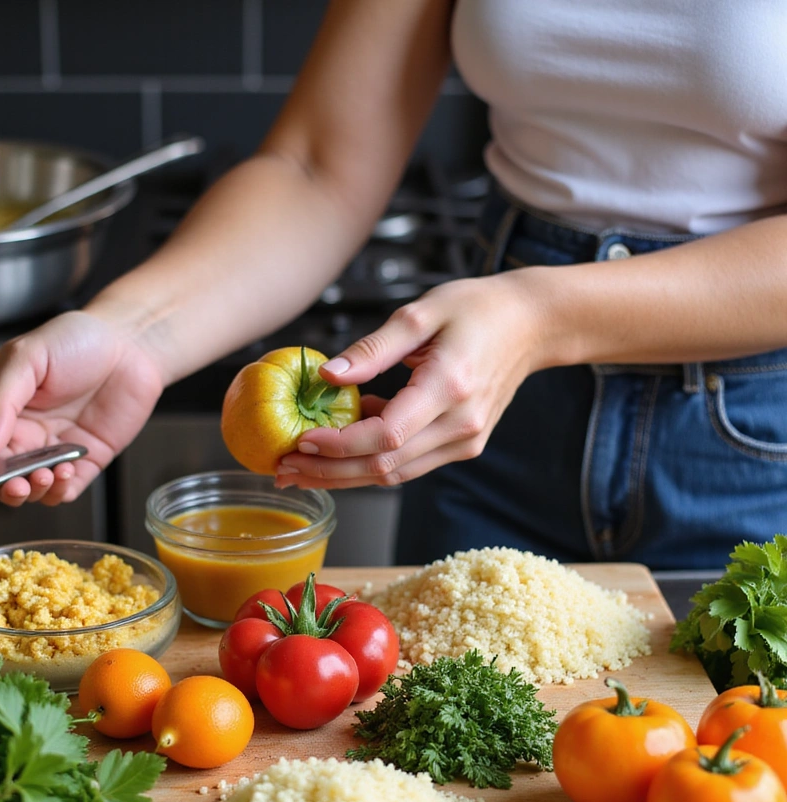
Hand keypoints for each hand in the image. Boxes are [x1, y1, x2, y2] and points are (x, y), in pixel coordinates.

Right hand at [0, 310, 165, 505]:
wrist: (130, 345)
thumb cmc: (76, 339)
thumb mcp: (26, 358)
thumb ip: (0, 401)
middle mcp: (24, 431)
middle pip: (2, 476)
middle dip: (7, 487)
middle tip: (19, 485)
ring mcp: (54, 448)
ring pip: (33, 488)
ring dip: (36, 491)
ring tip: (46, 475)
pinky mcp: (84, 459)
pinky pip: (67, 489)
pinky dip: (62, 491)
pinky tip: (66, 472)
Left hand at [275, 272, 549, 488]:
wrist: (532, 325)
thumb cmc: (478, 309)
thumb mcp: (422, 312)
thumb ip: (374, 347)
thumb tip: (328, 375)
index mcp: (450, 387)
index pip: (386, 436)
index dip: (340, 445)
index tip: (302, 441)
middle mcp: (461, 424)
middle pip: (385, 466)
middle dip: (329, 472)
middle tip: (285, 469)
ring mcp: (464, 441)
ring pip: (394, 474)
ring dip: (344, 476)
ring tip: (301, 468)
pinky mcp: (462, 445)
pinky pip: (408, 464)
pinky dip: (372, 461)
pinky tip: (341, 448)